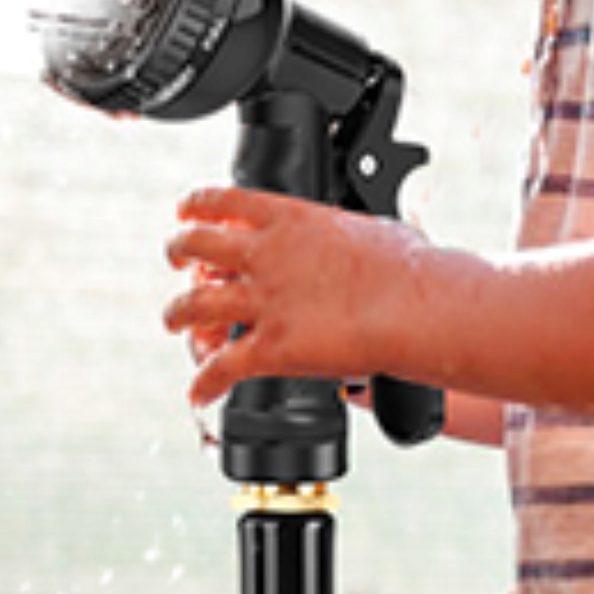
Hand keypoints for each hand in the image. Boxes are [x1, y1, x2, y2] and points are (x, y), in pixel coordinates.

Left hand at [164, 186, 417, 409]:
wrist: (419, 307)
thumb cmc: (411, 268)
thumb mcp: (375, 229)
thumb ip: (351, 234)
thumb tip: (368, 239)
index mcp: (291, 219)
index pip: (224, 201)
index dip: (196, 206)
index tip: (188, 213)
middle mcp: (267, 256)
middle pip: (196, 246)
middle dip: (178, 252)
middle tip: (178, 261)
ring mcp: (264, 302)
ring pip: (193, 307)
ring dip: (176, 316)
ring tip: (175, 322)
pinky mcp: (271, 349)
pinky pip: (221, 368)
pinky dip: (204, 383)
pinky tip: (200, 393)